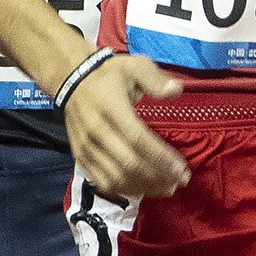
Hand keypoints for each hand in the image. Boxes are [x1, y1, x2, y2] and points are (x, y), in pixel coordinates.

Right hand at [64, 54, 188, 198]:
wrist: (72, 80)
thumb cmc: (109, 75)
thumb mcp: (134, 66)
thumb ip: (155, 79)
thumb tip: (176, 91)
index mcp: (111, 108)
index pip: (138, 140)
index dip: (161, 158)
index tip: (183, 170)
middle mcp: (96, 132)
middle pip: (129, 164)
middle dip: (158, 177)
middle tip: (181, 181)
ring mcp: (86, 148)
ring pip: (117, 178)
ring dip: (144, 187)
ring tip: (167, 188)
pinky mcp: (80, 158)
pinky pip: (103, 182)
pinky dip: (125, 190)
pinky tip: (144, 188)